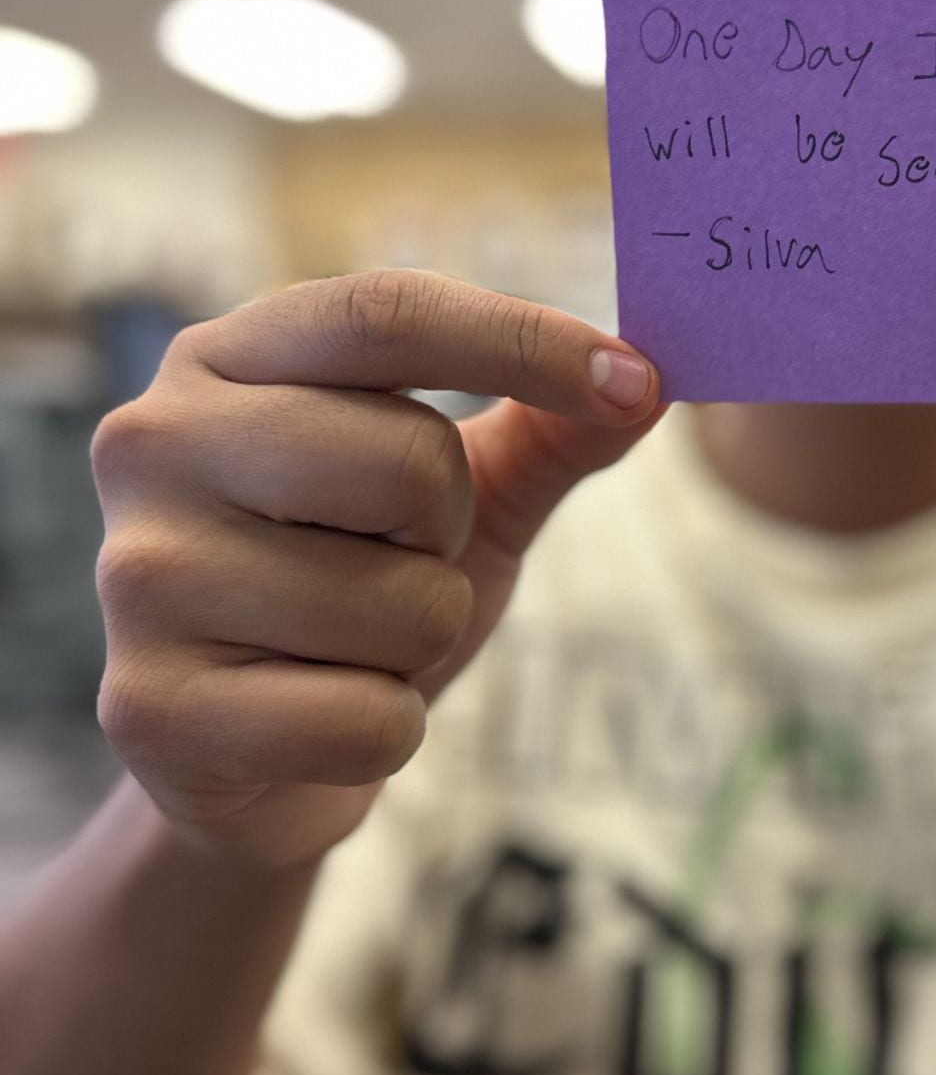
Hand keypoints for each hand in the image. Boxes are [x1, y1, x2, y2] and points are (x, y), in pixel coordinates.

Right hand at [93, 270, 659, 867]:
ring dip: (418, 641)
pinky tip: (316, 721)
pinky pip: (367, 719)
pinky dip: (385, 734)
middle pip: (410, 459)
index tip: (633, 378)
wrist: (256, 761)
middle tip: (395, 559)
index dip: (524, 341)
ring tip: (346, 646)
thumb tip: (658, 382)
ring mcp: (139, 576)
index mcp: (223, 360)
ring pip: (403, 602)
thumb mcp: (460, 499)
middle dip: (449, 531)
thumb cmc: (357, 592)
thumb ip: (549, 432)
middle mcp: (153, 444)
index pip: (386, 313)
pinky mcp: (147, 709)